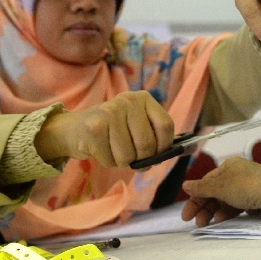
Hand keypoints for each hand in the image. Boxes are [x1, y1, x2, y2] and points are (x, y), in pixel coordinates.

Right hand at [34, 91, 173, 167]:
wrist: (74, 128)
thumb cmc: (112, 131)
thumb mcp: (136, 125)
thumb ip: (157, 135)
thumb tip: (186, 149)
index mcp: (143, 98)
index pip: (165, 126)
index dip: (163, 147)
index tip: (155, 154)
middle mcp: (127, 101)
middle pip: (147, 145)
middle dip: (140, 159)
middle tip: (130, 154)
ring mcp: (109, 113)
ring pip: (128, 156)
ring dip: (121, 161)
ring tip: (112, 148)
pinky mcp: (94, 129)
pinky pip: (111, 160)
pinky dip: (107, 161)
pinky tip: (100, 149)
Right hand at [181, 157, 260, 225]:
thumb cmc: (248, 186)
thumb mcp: (221, 186)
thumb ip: (202, 188)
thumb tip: (185, 185)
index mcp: (228, 168)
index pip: (206, 183)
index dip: (195, 198)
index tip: (187, 214)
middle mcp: (236, 177)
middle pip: (214, 193)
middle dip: (203, 207)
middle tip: (195, 222)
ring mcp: (246, 189)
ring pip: (224, 202)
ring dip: (214, 212)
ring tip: (206, 223)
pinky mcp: (255, 201)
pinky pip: (236, 208)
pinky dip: (227, 213)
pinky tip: (221, 220)